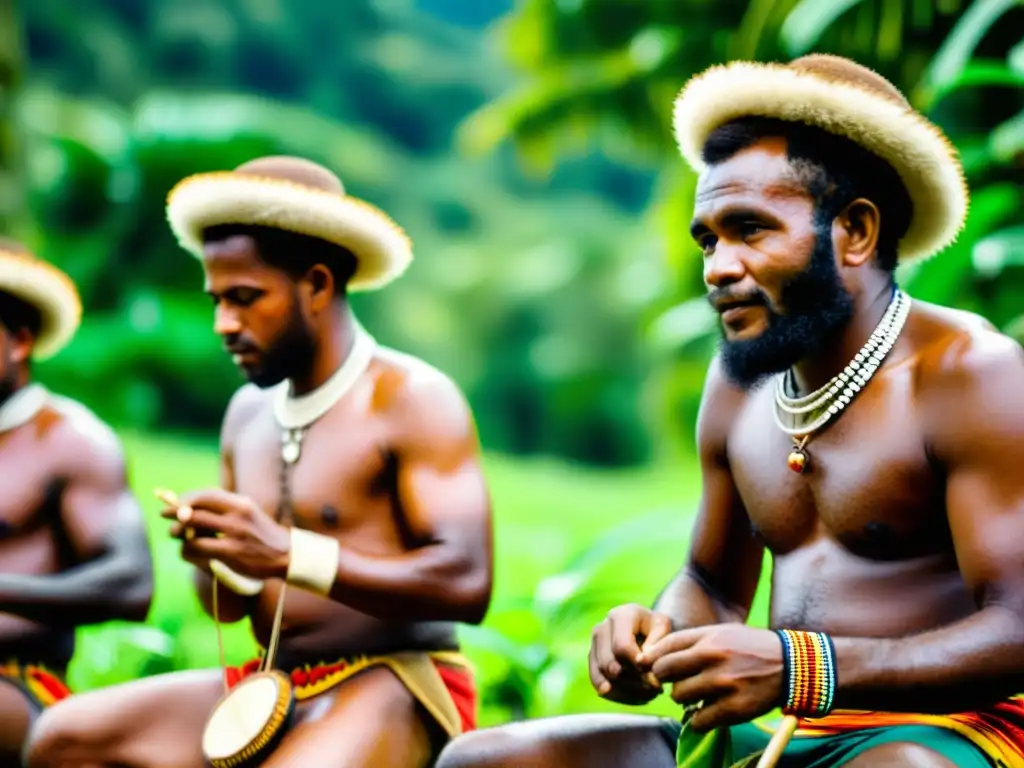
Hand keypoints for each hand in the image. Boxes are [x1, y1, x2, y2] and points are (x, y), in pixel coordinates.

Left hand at [160, 489, 290, 579]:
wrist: (286, 555)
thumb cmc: (261, 535)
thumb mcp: (247, 514)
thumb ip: (223, 510)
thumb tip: (190, 506)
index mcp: (241, 503)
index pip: (207, 494)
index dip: (187, 497)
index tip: (176, 502)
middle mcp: (238, 514)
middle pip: (196, 509)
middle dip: (175, 512)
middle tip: (165, 516)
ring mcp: (235, 534)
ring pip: (192, 528)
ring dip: (178, 533)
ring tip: (177, 536)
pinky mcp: (231, 553)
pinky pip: (197, 548)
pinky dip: (186, 550)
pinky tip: (188, 552)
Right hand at [589, 603, 673, 703]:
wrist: (647, 629)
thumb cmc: (657, 629)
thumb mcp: (664, 629)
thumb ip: (656, 644)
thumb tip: (641, 663)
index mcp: (620, 615)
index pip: (621, 647)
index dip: (637, 666)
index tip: (655, 677)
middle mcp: (601, 628)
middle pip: (609, 664)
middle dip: (633, 681)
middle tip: (654, 689)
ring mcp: (594, 644)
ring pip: (603, 675)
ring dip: (626, 689)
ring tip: (649, 693)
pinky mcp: (592, 659)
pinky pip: (598, 682)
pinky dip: (617, 694)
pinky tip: (635, 696)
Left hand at [639, 624, 783, 731]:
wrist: (790, 665)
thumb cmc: (748, 647)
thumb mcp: (720, 632)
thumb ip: (689, 641)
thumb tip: (652, 656)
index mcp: (708, 637)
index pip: (664, 646)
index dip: (652, 658)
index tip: (652, 667)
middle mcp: (713, 657)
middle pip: (663, 671)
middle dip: (665, 678)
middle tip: (677, 681)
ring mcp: (724, 683)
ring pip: (679, 696)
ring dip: (684, 698)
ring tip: (698, 694)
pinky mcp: (734, 708)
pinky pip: (698, 720)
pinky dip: (699, 719)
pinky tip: (708, 711)